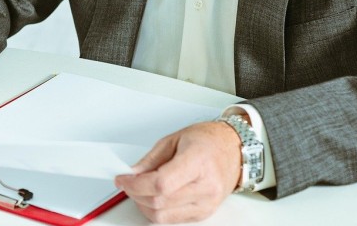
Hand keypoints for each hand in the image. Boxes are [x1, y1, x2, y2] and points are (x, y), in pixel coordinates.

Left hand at [114, 121, 240, 222]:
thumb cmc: (208, 141)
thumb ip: (151, 159)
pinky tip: (154, 197)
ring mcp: (207, 203)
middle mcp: (206, 186)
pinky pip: (172, 220)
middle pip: (159, 201)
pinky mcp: (204, 213)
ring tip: (140, 189)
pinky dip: (158, 210)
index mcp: (198, 162)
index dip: (136, 184)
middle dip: (135, 193)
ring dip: (144, 204)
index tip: (123, 179)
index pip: (161, 184)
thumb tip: (132, 174)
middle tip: (128, 183)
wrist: (233, 150)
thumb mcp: (174, 139)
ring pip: (163, 215)